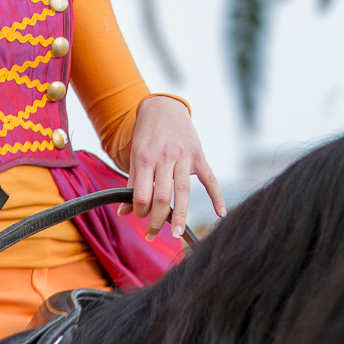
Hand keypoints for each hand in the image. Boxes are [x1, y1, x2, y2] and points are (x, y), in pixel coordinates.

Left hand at [126, 96, 224, 238]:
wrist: (164, 107)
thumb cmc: (147, 135)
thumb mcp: (135, 156)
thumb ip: (132, 185)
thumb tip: (123, 213)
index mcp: (146, 159)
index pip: (143, 193)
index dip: (140, 210)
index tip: (139, 216)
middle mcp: (166, 158)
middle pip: (163, 197)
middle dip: (156, 220)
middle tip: (152, 235)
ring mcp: (185, 157)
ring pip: (183, 192)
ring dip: (180, 216)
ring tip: (176, 234)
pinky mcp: (200, 156)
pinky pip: (210, 179)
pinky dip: (217, 196)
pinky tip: (221, 213)